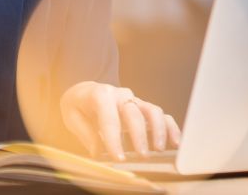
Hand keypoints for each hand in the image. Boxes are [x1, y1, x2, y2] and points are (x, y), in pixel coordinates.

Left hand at [60, 81, 181, 160]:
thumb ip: (85, 133)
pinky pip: (161, 114)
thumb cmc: (78, 105)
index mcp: (100, 95)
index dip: (114, 139)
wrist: (85, 91)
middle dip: (139, 135)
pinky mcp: (143, 106)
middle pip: (133, 113)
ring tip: (159, 149)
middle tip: (142, 155)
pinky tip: (175, 142)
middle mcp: (120, 95)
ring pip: (152, 110)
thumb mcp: (72, 116)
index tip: (119, 157)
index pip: (109, 118)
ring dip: (158, 130)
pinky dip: (170, 127)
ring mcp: (134, 100)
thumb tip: (97, 151)